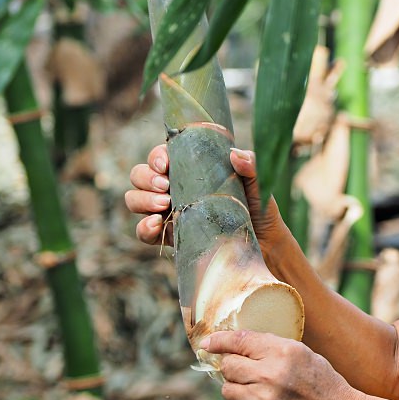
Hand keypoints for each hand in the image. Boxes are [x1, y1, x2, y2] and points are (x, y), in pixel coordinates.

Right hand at [125, 144, 288, 250]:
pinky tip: (156, 224)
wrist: (264, 244)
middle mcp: (174, 188)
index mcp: (189, 169)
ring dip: (142, 199)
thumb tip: (234, 154)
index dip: (157, 156)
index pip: (161, 156)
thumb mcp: (258, 183)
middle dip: (146, 177)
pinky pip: (144, 232)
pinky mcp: (169, 237)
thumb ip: (251, 165)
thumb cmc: (259, 208)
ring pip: (134, 199)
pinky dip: (143, 227)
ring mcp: (168, 212)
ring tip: (165, 204)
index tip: (166, 164)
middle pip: (140, 175)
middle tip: (166, 186)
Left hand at [201, 330, 364, 399]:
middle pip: (228, 366)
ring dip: (237, 390)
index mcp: (283, 352)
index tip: (208, 342)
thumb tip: (236, 345)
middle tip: (246, 372)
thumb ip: (271, 348)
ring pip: (227, 390)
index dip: (219, 340)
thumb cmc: (322, 383)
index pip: (240, 341)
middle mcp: (271, 374)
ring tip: (258, 392)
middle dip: (233, 367)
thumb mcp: (302, 354)